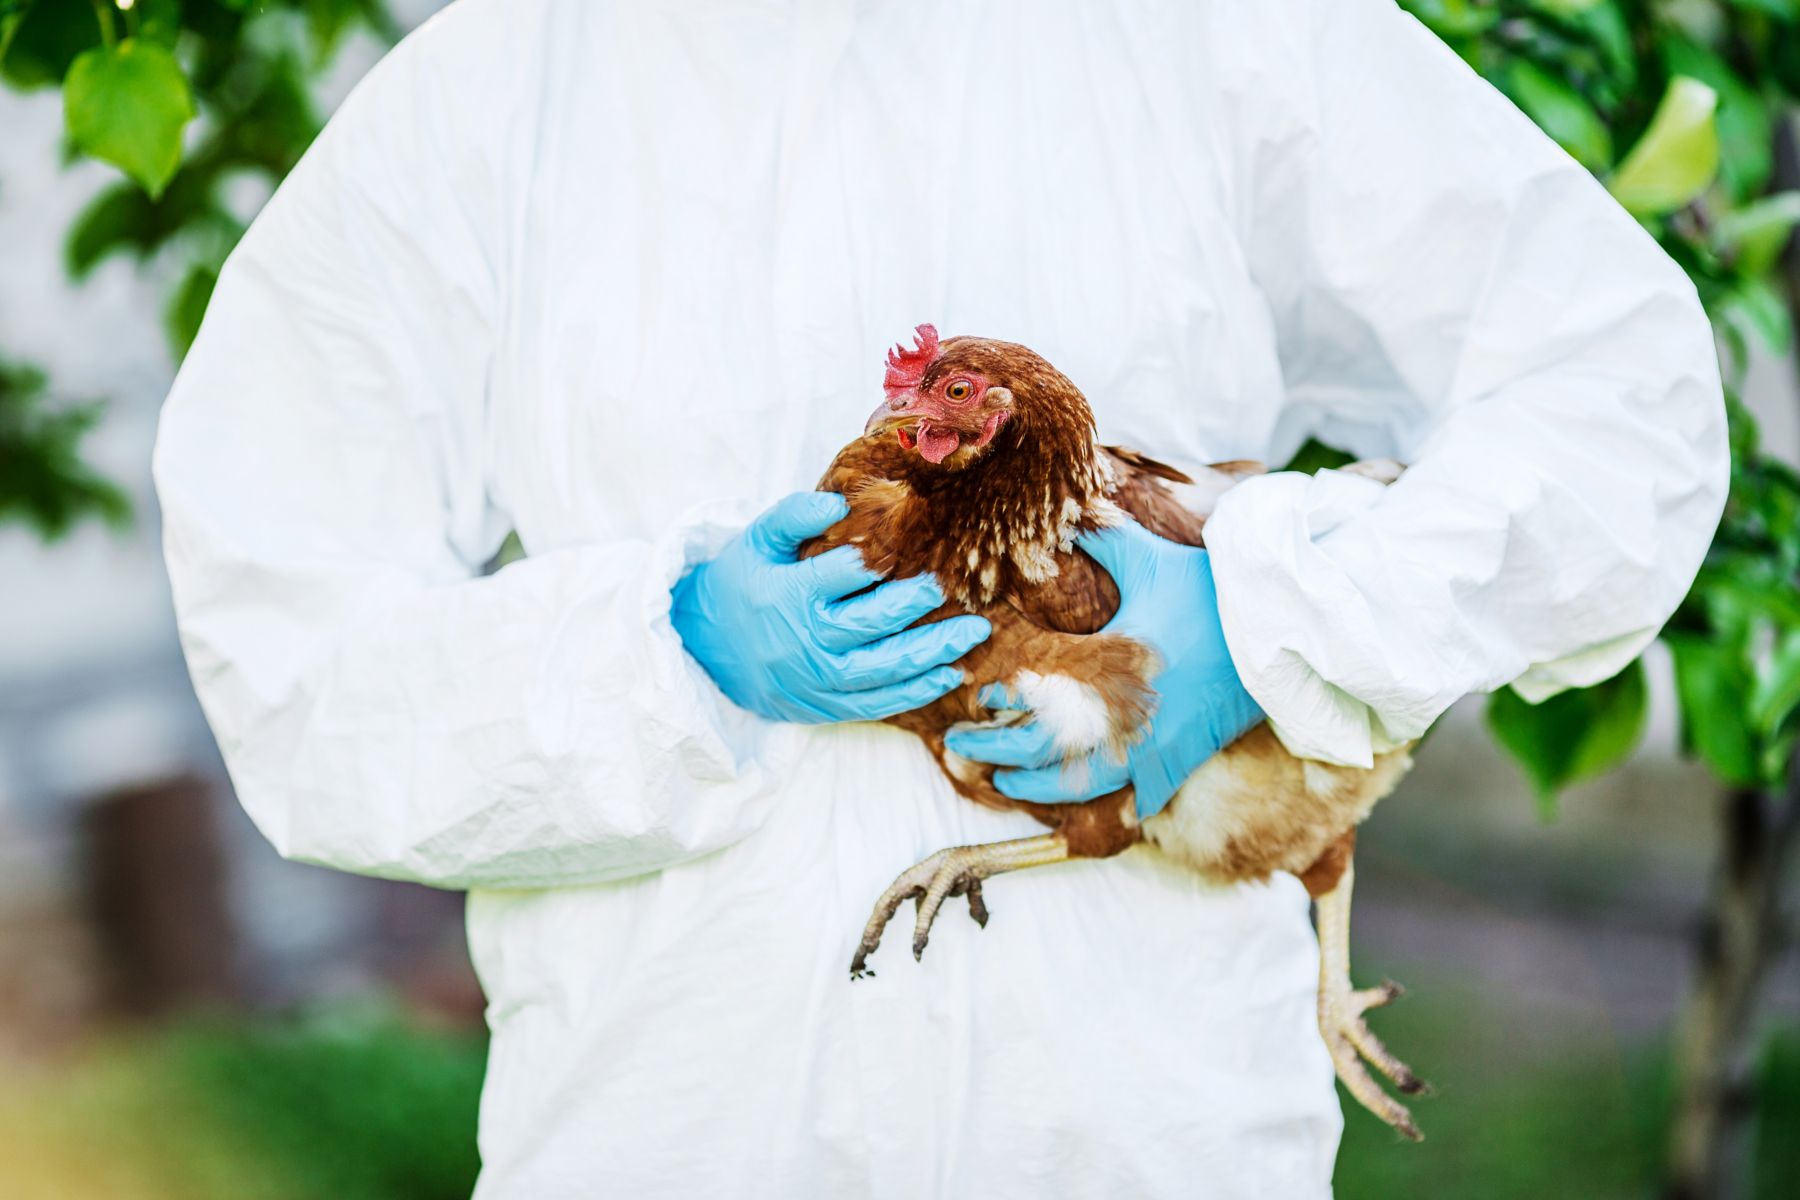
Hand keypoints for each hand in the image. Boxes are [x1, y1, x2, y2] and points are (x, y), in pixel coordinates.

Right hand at [670, 492, 989, 723]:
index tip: (897, 550)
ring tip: (973, 633)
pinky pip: (878, 704)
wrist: (704, 650)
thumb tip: (838, 503)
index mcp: (789, 595)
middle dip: (915, 604)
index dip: (873, 561)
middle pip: (872, 623)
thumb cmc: (740, 585)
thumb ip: (792, 515)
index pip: (843, 574)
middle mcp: (806, 641)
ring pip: (885, 668)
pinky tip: (950, 675)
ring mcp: (817, 679)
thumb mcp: (755, 541)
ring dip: (934, 652)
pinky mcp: (825, 706)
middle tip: (944, 586)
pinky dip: (916, 692)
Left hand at [943, 520, 1261, 817]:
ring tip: (1005, 783)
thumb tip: (1068, 516)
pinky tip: (1076, 799)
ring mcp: (1151, 746)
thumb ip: (1101, 541)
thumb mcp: (1148, 558)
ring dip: (1036, 788)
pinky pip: (1133, 796)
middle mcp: (1119, 717)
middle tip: (963, 745)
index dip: (999, 704)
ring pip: (1080, 787)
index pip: (1033, 700)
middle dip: (997, 753)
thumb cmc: (1209, 594)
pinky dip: (1101, 799)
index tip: (979, 697)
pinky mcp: (1179, 760)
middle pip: (1042, 754)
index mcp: (1104, 669)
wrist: (1275, 632)